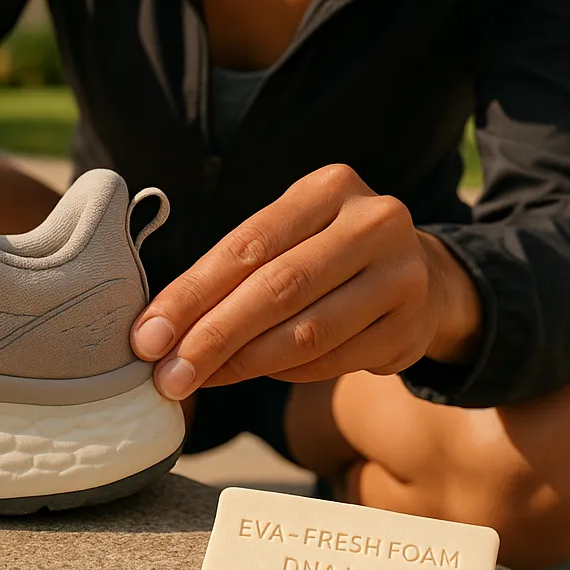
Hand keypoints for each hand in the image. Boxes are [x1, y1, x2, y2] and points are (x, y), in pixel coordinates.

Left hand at [128, 164, 481, 400]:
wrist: (423, 274)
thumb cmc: (325, 254)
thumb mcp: (289, 236)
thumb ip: (233, 269)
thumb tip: (157, 328)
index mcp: (329, 187)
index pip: (247, 245)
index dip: (191, 294)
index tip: (147, 336)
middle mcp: (374, 222)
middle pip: (276, 289)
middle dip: (211, 337)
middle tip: (166, 376)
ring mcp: (403, 274)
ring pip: (307, 331)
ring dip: (242, 364)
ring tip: (195, 381)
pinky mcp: (412, 326)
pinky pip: (333, 360)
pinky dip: (284, 374)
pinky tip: (252, 375)